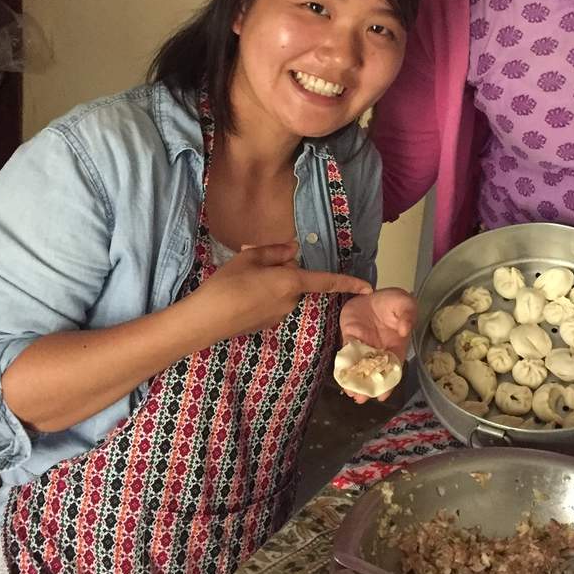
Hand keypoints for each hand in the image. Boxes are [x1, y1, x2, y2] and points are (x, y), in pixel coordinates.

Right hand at [199, 241, 373, 339]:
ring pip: (282, 290)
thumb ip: (275, 251)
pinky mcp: (266, 324)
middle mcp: (290, 301)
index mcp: (291, 282)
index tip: (368, 287)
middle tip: (251, 258)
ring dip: (269, 281)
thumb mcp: (249, 257)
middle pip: (295, 278)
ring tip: (240, 277)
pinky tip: (239, 293)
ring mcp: (278, 315)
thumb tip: (293, 249)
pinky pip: (271, 302)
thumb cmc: (227, 285)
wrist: (204, 320)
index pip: (326, 281)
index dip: (348, 282)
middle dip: (280, 268)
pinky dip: (261, 294)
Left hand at [338, 287, 417, 403]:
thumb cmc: (394, 301)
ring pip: (359, 365)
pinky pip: (347, 350)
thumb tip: (405, 330)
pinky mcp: (350, 336)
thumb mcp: (406, 304)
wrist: (374, 292)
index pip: (392, 367)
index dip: (388, 382)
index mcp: (396, 346)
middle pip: (374, 372)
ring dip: (354, 379)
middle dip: (367, 386)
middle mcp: (379, 350)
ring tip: (349, 391)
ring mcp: (364, 344)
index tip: (383, 396)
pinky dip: (344, 362)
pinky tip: (341, 373)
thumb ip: (408, 315)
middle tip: (360, 399)